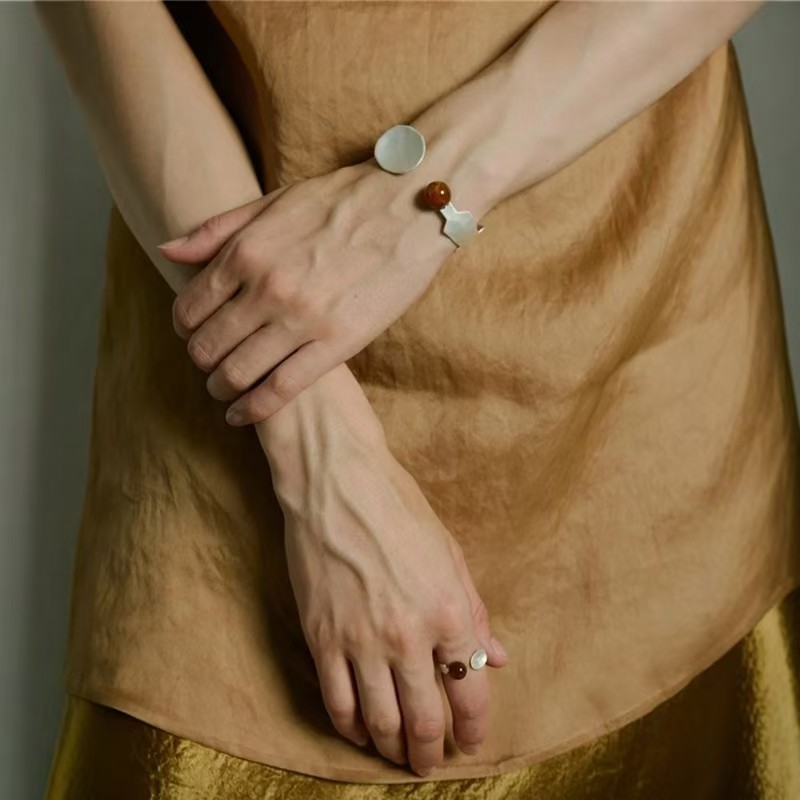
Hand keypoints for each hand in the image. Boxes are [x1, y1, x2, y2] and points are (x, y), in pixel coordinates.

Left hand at [157, 161, 455, 425]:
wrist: (410, 206)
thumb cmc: (343, 199)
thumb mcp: (274, 201)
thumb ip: (218, 229)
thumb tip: (166, 251)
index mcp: (247, 252)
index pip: (189, 308)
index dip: (184, 330)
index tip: (194, 336)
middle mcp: (267, 288)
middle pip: (207, 346)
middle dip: (201, 363)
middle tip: (210, 367)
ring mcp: (302, 318)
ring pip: (238, 373)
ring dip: (221, 389)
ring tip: (225, 392)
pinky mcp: (338, 342)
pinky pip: (281, 389)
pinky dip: (254, 409)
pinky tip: (243, 415)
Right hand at [264, 417, 509, 776]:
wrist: (336, 483)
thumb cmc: (398, 509)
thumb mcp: (450, 553)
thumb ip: (473, 611)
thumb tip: (496, 656)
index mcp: (448, 611)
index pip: (472, 692)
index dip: (475, 728)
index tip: (471, 740)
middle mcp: (408, 636)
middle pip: (424, 720)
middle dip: (431, 751)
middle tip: (431, 762)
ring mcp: (360, 640)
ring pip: (380, 721)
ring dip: (393, 748)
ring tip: (399, 754)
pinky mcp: (322, 638)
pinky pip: (337, 702)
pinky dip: (351, 727)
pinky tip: (361, 730)